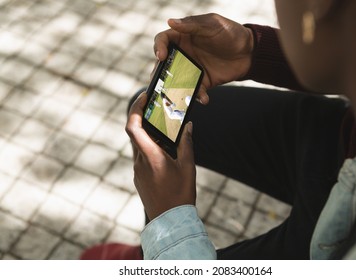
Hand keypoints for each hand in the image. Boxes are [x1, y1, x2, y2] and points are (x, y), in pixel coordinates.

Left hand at [125, 92, 196, 220]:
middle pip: (135, 133)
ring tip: (166, 134)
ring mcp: (137, 171)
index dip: (135, 109)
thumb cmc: (180, 194)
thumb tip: (187, 126)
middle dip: (144, 119)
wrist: (169, 221)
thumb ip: (186, 144)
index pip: (133, 127)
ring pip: (139, 146)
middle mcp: (139, 162)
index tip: (144, 98)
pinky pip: (141, 157)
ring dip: (149, 136)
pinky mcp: (138, 178)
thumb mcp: (188, 167)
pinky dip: (149, 149)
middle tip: (156, 110)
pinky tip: (164, 154)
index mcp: (151, 156)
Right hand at [154, 13, 253, 103]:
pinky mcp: (202, 82)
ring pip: (176, 80)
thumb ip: (192, 25)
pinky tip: (204, 98)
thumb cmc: (231, 33)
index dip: (158, 47)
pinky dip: (197, 96)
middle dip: (160, 73)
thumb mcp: (213, 24)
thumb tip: (170, 22)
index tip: (162, 56)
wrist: (249, 53)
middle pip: (164, 63)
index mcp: (183, 36)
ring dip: (174, 89)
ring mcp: (192, 69)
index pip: (163, 40)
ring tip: (177, 95)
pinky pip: (194, 90)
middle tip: (160, 80)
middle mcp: (184, 53)